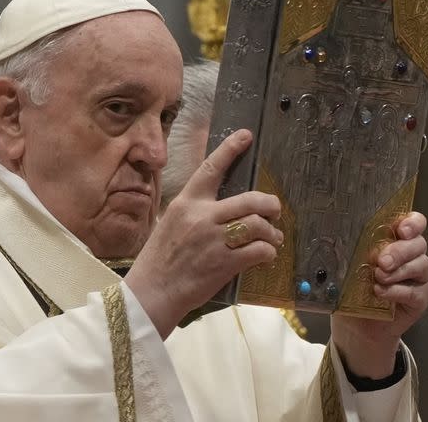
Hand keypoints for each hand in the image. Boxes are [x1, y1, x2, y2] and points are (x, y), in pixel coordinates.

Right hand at [125, 129, 282, 338]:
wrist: (152, 291)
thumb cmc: (160, 259)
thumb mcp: (171, 223)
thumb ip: (196, 211)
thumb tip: (224, 206)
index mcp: (186, 203)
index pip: (210, 168)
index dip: (230, 149)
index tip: (245, 136)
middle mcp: (202, 217)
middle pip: (251, 200)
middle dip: (270, 205)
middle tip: (275, 210)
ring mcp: (214, 240)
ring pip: (258, 225)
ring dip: (272, 232)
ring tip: (272, 239)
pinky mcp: (224, 263)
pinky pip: (259, 250)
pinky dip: (268, 252)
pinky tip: (266, 255)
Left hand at [331, 212, 427, 377]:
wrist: (355, 323)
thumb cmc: (352, 287)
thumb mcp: (350, 265)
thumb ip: (355, 252)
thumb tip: (344, 240)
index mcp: (397, 239)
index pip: (414, 223)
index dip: (412, 223)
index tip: (401, 229)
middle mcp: (413, 255)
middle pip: (418, 244)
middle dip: (400, 250)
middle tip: (382, 260)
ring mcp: (419, 277)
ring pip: (420, 266)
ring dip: (398, 271)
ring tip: (377, 276)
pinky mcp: (420, 298)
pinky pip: (413, 292)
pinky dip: (396, 291)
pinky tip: (380, 291)